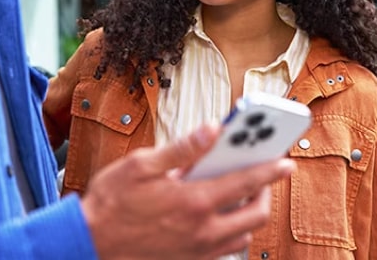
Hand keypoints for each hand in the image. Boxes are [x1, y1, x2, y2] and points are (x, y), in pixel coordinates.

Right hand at [80, 124, 295, 259]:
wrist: (89, 244)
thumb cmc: (111, 202)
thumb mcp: (141, 166)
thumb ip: (181, 149)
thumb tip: (212, 129)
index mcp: (193, 201)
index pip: (246, 182)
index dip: (271, 169)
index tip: (287, 159)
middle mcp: (202, 230)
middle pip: (255, 214)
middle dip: (267, 192)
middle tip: (263, 175)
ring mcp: (197, 250)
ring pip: (244, 235)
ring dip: (250, 213)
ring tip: (242, 193)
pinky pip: (226, 249)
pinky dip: (233, 232)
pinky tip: (219, 215)